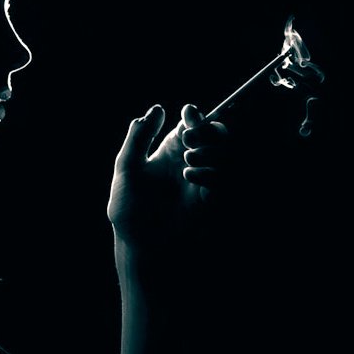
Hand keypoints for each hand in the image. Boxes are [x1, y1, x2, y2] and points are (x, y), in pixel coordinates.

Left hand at [107, 103, 228, 249]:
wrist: (140, 245)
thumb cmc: (130, 208)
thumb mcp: (127, 167)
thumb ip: (139, 136)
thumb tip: (157, 108)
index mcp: (171, 149)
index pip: (192, 123)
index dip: (195, 115)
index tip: (188, 113)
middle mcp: (191, 161)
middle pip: (217, 134)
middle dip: (209, 130)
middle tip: (189, 138)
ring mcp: (203, 180)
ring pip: (226, 153)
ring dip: (211, 150)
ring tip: (187, 160)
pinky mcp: (211, 199)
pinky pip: (225, 178)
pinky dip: (212, 171)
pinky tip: (190, 176)